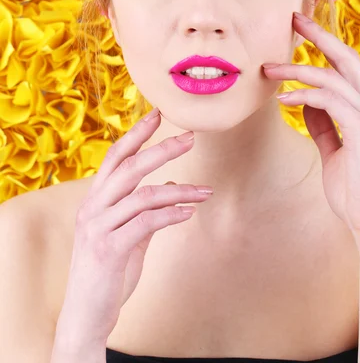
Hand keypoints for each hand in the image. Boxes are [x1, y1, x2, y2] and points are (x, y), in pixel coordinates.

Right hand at [56, 112, 212, 346]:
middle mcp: (93, 207)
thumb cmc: (107, 271)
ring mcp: (98, 227)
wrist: (85, 315)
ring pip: (143, 194)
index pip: (116, 156)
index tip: (158, 113)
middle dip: (162, 149)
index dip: (137, 133)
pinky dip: (171, 214)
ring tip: (205, 191)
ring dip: (180, 190)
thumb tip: (171, 186)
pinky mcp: (109, 250)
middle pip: (130, 166)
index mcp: (96, 199)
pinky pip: (146, 223)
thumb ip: (145, 210)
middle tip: (190, 137)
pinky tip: (189, 212)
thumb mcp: (126, 235)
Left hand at [263, 11, 359, 249]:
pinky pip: (329, 100)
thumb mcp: (333, 149)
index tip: (299, 30)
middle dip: (318, 34)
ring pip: (332, 76)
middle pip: (345, 57)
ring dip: (297, 69)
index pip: (343, 66)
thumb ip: (322, 124)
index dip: (323, 45)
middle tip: (292, 18)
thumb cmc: (353, 188)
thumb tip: (302, 101)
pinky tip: (283, 99)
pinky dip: (304, 95)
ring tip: (269, 70)